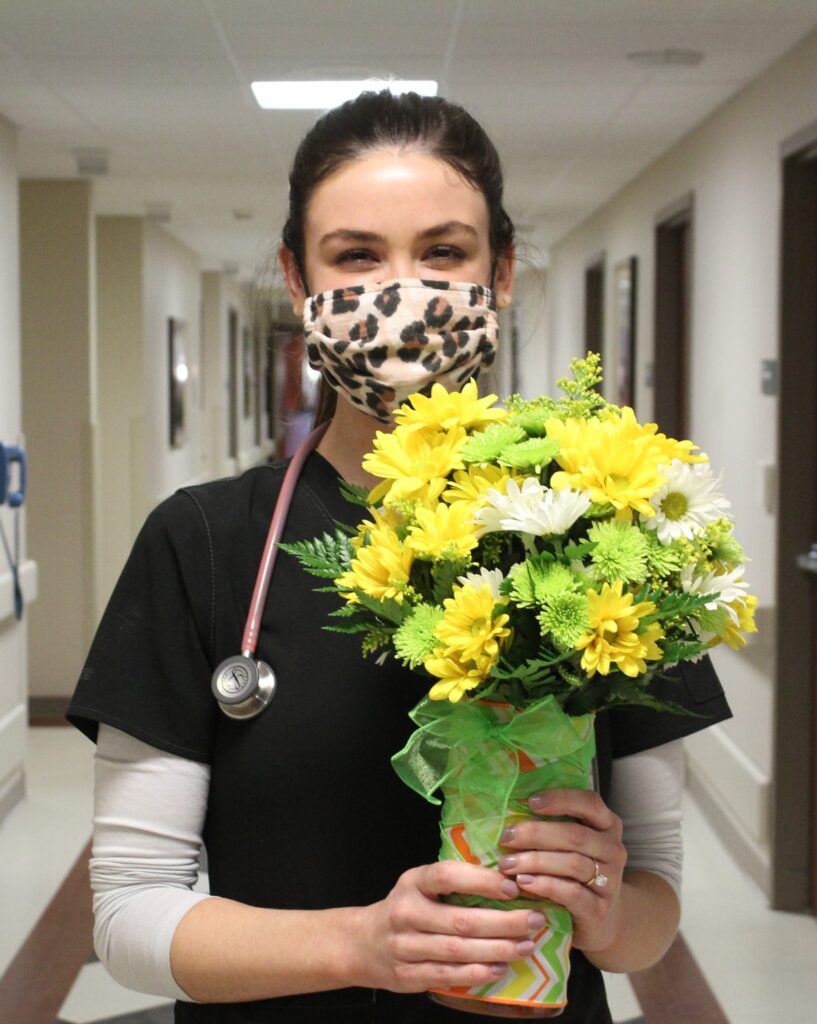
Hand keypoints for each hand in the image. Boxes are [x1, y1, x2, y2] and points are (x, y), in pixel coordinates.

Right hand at [354, 861, 547, 992]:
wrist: (362, 943)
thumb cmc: (404, 907)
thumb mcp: (419, 884)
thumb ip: (452, 882)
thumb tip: (507, 879)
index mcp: (413, 882)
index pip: (448, 876)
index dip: (482, 881)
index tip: (512, 886)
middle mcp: (407, 913)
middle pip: (462, 920)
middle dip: (504, 922)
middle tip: (535, 921)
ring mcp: (405, 947)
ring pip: (458, 951)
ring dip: (498, 950)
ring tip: (526, 946)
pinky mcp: (408, 976)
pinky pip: (448, 976)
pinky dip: (477, 973)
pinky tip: (499, 968)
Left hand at [497, 788, 627, 953]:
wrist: (599, 918)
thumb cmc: (574, 870)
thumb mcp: (569, 843)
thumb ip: (550, 823)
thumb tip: (509, 804)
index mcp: (607, 825)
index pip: (589, 803)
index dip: (560, 799)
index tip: (531, 802)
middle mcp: (613, 850)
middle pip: (576, 835)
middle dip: (536, 834)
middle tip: (506, 836)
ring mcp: (610, 881)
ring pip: (573, 864)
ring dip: (535, 861)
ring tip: (507, 863)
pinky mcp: (599, 909)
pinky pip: (572, 893)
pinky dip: (545, 885)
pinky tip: (523, 883)